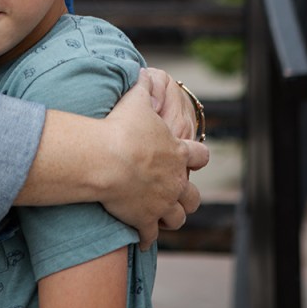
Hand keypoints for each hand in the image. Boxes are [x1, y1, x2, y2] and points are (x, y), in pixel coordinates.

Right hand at [101, 72, 208, 248]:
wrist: (105, 159)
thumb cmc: (122, 127)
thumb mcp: (136, 99)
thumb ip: (144, 87)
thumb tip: (146, 71)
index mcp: (177, 153)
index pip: (201, 156)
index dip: (197, 156)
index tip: (191, 156)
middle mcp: (175, 181)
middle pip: (194, 196)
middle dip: (187, 195)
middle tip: (175, 191)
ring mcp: (161, 203)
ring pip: (178, 218)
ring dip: (171, 217)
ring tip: (161, 215)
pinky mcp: (144, 220)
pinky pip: (149, 235)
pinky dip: (146, 236)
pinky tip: (139, 235)